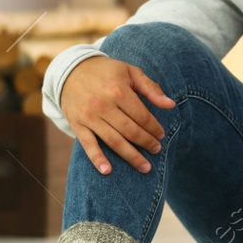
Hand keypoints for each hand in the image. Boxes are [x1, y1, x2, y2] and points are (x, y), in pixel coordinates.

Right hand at [59, 55, 176, 173]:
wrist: (71, 71)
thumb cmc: (107, 71)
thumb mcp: (130, 72)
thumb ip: (151, 88)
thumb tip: (171, 105)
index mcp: (118, 91)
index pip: (142, 116)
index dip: (154, 128)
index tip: (162, 135)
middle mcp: (103, 105)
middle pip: (130, 131)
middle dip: (147, 143)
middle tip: (157, 150)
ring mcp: (89, 117)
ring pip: (114, 141)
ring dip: (131, 156)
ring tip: (145, 167)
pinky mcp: (77, 125)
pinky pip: (88, 145)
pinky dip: (97, 159)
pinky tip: (108, 171)